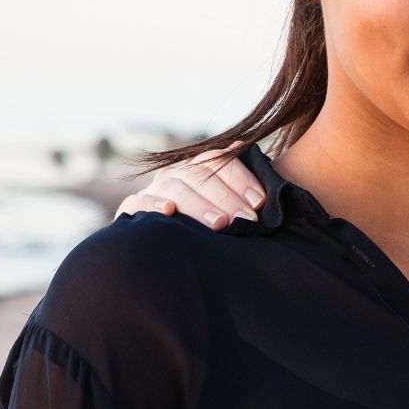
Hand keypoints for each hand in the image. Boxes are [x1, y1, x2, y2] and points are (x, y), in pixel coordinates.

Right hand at [114, 145, 265, 229]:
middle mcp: (176, 173)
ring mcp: (154, 189)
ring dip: (198, 205)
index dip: (241, 179)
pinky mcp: (132, 209)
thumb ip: (246, 198)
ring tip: (220, 224)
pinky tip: (169, 212)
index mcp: (200, 166)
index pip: (220, 161)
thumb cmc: (212, 225)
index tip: (260, 201)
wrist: (164, 247)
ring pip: (174, 188)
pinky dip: (152, 205)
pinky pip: (137, 202)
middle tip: (246, 220)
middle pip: (200, 176)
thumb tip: (276, 196)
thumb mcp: (229, 208)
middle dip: (226, 198)